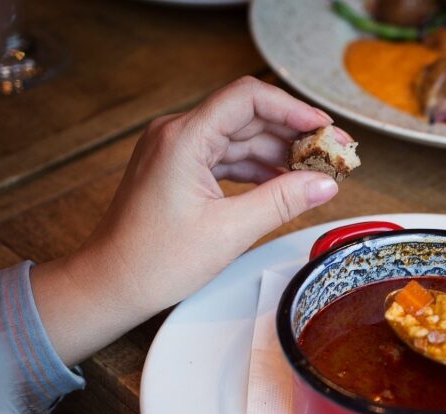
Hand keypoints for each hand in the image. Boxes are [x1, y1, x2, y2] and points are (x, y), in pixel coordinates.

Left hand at [31, 76, 348, 365]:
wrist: (111, 282)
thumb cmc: (155, 260)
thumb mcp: (230, 231)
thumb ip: (283, 201)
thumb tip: (326, 184)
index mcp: (184, 138)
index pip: (248, 98)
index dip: (293, 109)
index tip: (325, 129)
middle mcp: (177, 134)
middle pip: (248, 115)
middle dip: (294, 133)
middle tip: (333, 154)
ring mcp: (177, 149)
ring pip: (240, 137)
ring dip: (279, 152)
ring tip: (315, 172)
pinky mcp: (180, 168)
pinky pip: (227, 156)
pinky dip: (258, 167)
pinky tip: (284, 183)